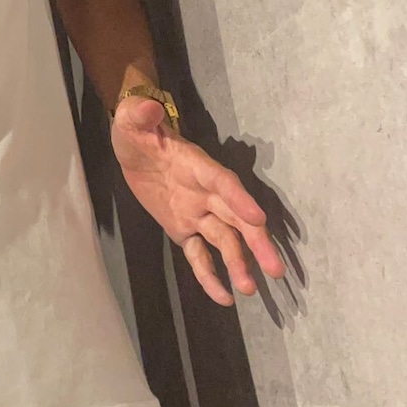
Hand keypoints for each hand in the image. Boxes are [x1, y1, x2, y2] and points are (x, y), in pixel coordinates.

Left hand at [111, 95, 285, 304]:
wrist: (134, 145)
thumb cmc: (137, 128)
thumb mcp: (131, 118)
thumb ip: (139, 115)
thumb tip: (147, 108)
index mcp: (198, 166)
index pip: (222, 183)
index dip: (239, 199)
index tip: (258, 217)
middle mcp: (205, 193)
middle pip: (236, 219)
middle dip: (256, 242)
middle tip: (275, 268)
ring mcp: (197, 213)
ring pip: (224, 241)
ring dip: (238, 264)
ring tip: (250, 290)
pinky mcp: (184, 230)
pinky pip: (200, 256)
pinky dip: (210, 276)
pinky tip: (224, 298)